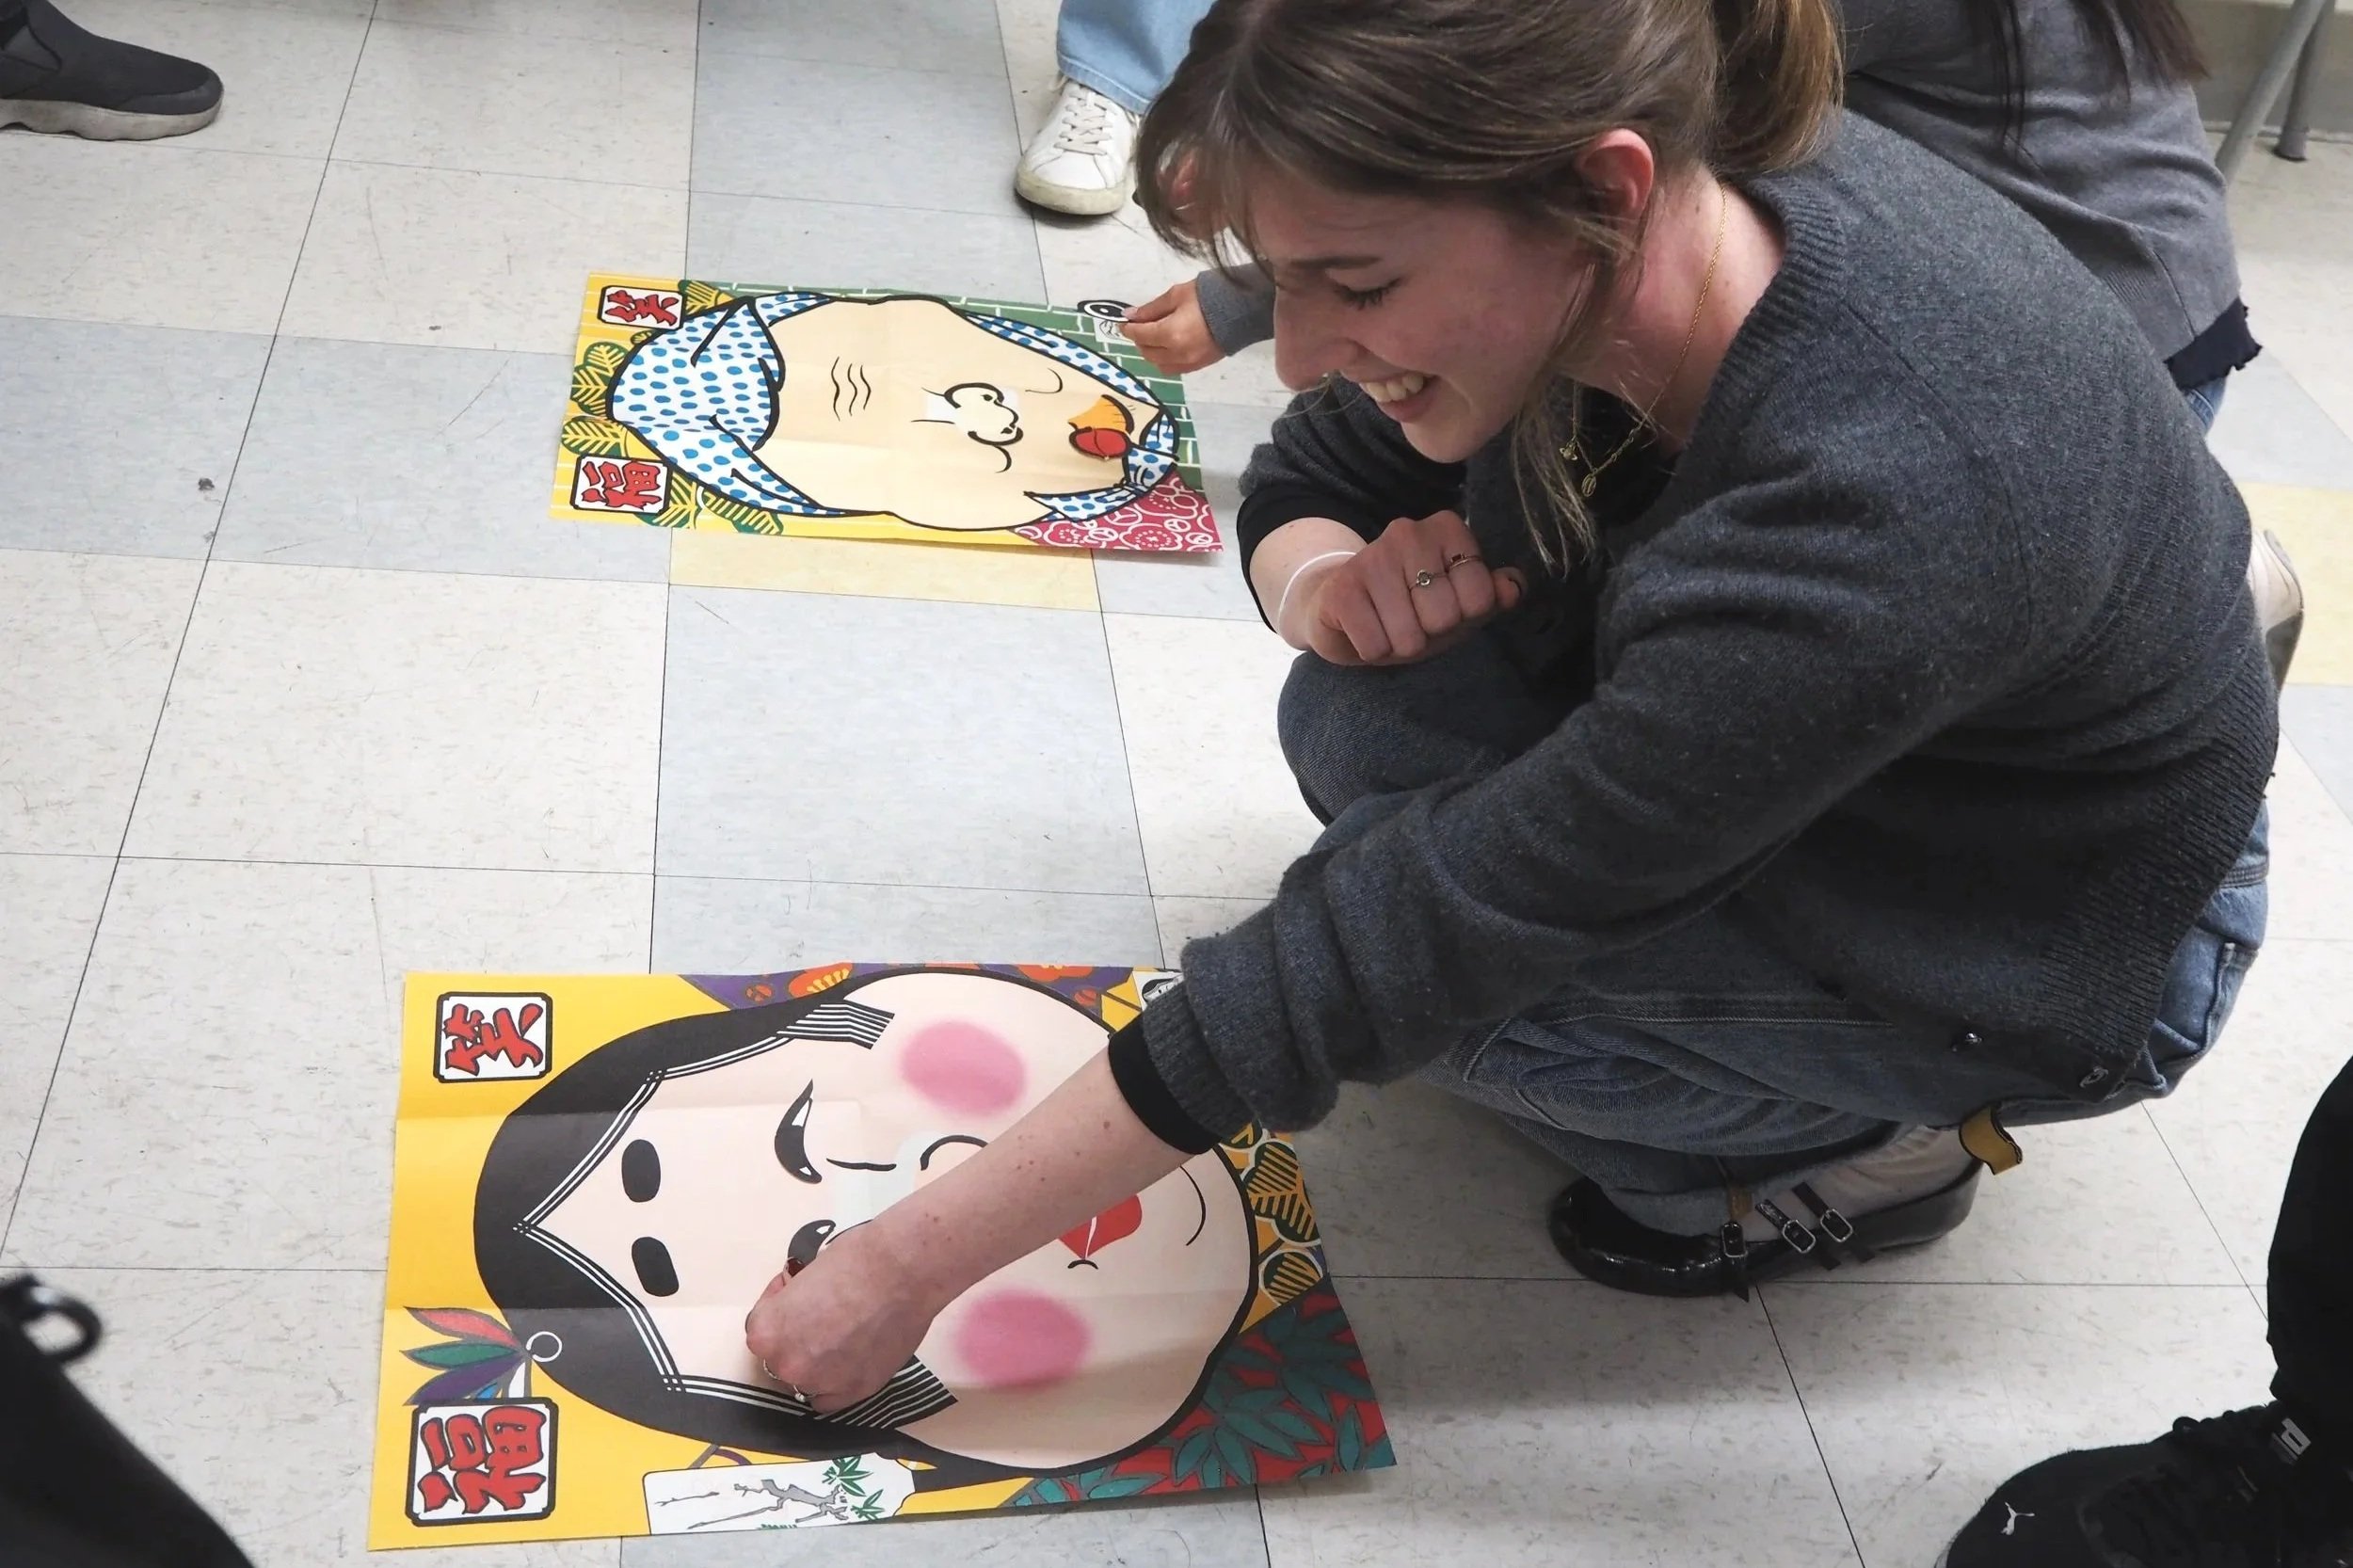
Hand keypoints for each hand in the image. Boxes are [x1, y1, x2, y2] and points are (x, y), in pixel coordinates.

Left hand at [743, 1223, 948, 1414]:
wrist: (904, 1270)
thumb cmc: (854, 1259)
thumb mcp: (805, 1275)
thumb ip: (793, 1302)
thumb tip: (797, 1305)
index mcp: (768, 1334)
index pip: (761, 1330)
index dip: (780, 1308)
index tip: (795, 1295)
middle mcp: (789, 1366)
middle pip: (783, 1358)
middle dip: (797, 1337)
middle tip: (822, 1315)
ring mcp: (823, 1384)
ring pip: (808, 1379)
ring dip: (818, 1361)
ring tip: (845, 1333)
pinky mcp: (858, 1391)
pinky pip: (832, 1398)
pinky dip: (837, 1382)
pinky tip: (851, 1357)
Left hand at [1122, 280, 1224, 374]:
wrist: (1242, 309)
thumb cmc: (1209, 296)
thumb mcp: (1177, 295)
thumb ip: (1152, 308)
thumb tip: (1131, 316)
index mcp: (1170, 334)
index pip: (1140, 335)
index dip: (1129, 329)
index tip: (1124, 322)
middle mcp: (1177, 353)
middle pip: (1147, 352)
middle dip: (1140, 340)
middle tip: (1141, 327)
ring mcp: (1189, 362)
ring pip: (1158, 364)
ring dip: (1151, 352)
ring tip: (1154, 337)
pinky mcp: (1199, 365)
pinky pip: (1173, 368)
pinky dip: (1165, 359)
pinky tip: (1168, 347)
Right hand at [1290, 511, 1524, 665]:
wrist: (1343, 611)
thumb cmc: (1410, 607)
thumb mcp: (1460, 604)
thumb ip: (1493, 595)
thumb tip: (1513, 587)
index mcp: (1447, 529)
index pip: (1482, 597)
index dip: (1465, 617)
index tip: (1443, 605)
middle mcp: (1408, 532)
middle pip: (1445, 617)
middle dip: (1430, 633)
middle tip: (1412, 619)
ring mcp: (1371, 556)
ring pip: (1410, 636)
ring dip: (1400, 645)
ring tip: (1387, 626)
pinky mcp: (1341, 588)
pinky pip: (1375, 645)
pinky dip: (1372, 651)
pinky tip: (1365, 630)